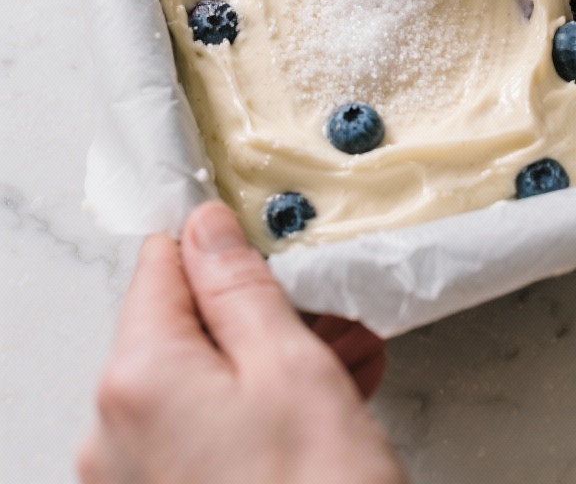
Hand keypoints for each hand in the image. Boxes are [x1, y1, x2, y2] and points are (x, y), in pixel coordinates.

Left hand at [77, 202, 406, 483]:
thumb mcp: (292, 371)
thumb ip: (240, 289)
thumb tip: (207, 230)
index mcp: (136, 378)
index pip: (162, 265)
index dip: (221, 246)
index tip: (270, 246)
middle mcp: (115, 432)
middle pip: (182, 329)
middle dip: (260, 315)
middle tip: (331, 315)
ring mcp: (135, 481)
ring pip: (201, 386)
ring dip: (270, 365)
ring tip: (346, 364)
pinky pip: (203, 437)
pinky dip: (256, 417)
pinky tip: (324, 412)